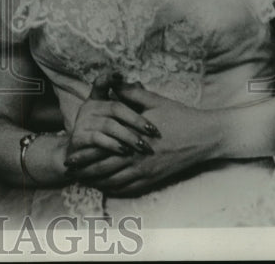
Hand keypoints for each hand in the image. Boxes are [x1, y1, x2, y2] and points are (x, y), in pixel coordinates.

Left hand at [68, 82, 219, 196]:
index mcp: (134, 139)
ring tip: (82, 180)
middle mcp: (139, 160)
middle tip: (69, 171)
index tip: (68, 155)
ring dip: (97, 182)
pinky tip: (106, 188)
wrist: (206, 136)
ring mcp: (147, 172)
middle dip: (85, 171)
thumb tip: (112, 84)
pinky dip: (115, 190)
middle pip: (105, 170)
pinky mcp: (156, 179)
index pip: (103, 150)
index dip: (84, 154)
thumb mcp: (154, 101)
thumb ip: (130, 93)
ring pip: (116, 182)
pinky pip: (131, 189)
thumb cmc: (179, 116)